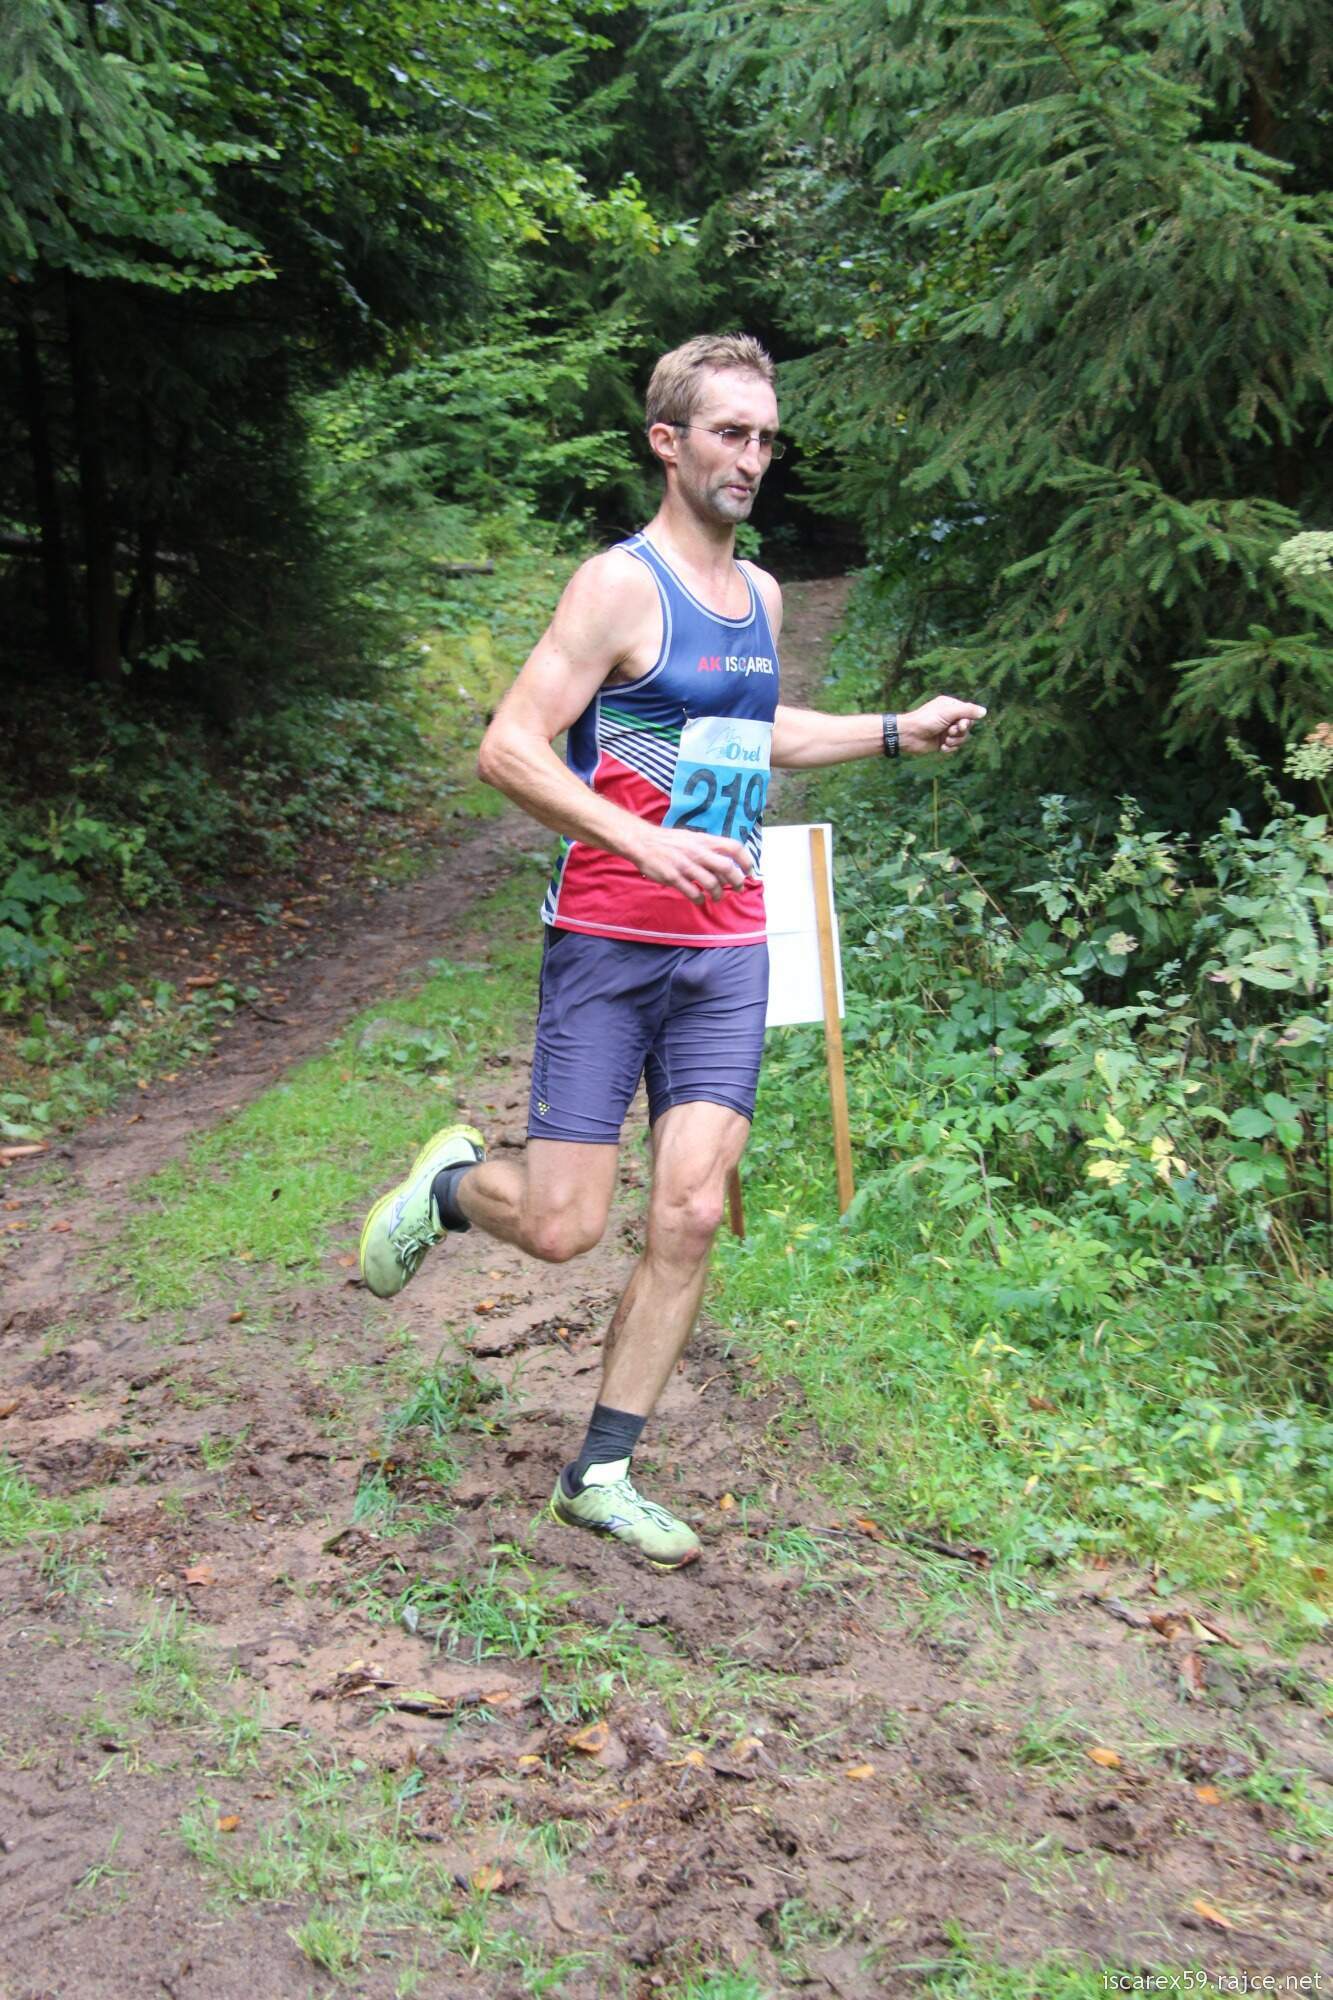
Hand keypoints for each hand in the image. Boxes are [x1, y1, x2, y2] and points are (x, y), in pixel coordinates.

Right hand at [633, 825, 753, 904]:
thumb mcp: (692, 838)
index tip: (749, 871)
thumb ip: (708, 848)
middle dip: (737, 881)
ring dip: (718, 894)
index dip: (746, 860)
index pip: (733, 847)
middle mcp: (697, 852)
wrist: (642, 842)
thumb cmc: (668, 841)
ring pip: (712, 883)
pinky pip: (693, 893)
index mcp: (704, 840)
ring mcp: (685, 865)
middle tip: (738, 889)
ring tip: (717, 897)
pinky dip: (700, 899)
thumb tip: (726, 864)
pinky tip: (699, 899)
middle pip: (726, 868)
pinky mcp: (674, 877)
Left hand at [900, 695, 986, 755]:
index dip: (967, 722)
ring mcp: (946, 730)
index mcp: (950, 706)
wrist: (908, 736)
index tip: (960, 725)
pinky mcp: (942, 742)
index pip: (968, 713)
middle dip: (960, 732)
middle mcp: (949, 717)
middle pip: (967, 727)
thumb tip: (984, 711)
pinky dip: (950, 748)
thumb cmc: (926, 720)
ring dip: (955, 741)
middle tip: (950, 732)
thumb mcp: (948, 712)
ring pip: (962, 738)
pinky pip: (954, 746)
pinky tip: (942, 747)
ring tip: (945, 740)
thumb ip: (967, 711)